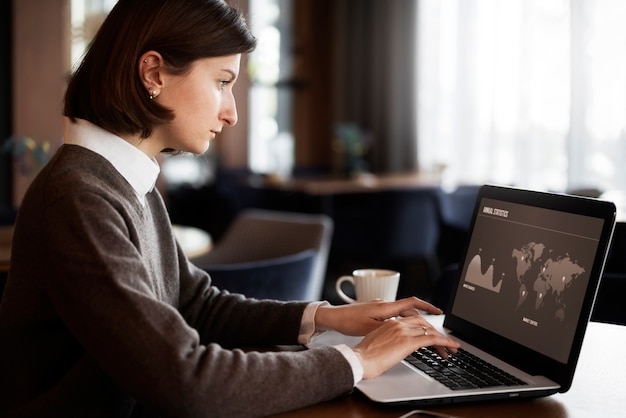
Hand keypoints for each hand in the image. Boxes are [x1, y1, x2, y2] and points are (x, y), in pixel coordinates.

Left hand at [315, 296, 443, 335]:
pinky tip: (403, 333)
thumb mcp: (370, 328)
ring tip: (423, 335)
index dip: (428, 306)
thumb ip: (389, 327)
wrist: (333, 317)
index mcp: (386, 307)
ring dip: (413, 323)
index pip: (412, 303)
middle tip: (434, 332)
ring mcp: (380, 307)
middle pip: (410, 312)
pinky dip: (403, 323)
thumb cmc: (348, 322)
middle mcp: (385, 304)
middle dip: (424, 321)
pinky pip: (394, 316)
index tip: (439, 311)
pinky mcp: (374, 312)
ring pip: (402, 315)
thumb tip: (404, 328)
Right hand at [352, 316, 459, 378]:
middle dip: (436, 332)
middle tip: (446, 342)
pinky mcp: (408, 341)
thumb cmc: (364, 356)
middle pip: (423, 323)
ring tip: (453, 346)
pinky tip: (451, 346)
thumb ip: (388, 340)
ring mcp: (403, 331)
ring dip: (443, 338)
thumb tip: (394, 347)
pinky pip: (431, 339)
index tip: (432, 333)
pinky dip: (445, 342)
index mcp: (389, 323)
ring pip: (430, 330)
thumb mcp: (377, 343)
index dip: (425, 327)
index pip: (413, 321)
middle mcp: (397, 324)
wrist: (359, 359)